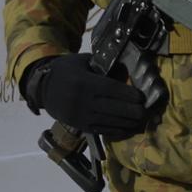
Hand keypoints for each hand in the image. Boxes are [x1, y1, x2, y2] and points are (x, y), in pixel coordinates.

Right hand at [21, 53, 148, 138]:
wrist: (43, 88)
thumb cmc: (66, 71)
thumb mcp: (82, 61)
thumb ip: (102, 65)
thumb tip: (126, 70)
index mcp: (83, 83)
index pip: (112, 90)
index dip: (129, 95)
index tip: (142, 97)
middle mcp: (83, 101)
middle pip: (115, 109)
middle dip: (134, 111)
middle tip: (147, 111)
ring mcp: (82, 116)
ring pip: (111, 122)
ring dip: (129, 123)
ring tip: (142, 121)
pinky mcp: (81, 126)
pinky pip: (103, 131)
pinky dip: (118, 131)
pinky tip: (129, 129)